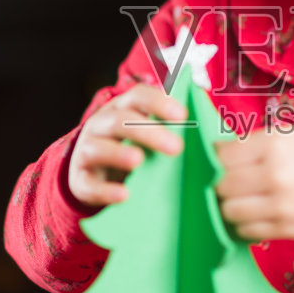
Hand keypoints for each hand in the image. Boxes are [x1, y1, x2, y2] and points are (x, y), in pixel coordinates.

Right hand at [67, 82, 186, 207]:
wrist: (92, 175)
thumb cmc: (131, 148)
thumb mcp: (148, 135)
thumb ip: (173, 130)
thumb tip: (213, 132)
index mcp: (122, 108)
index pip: (138, 96)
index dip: (158, 102)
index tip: (182, 115)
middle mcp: (101, 125)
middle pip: (120, 121)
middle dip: (148, 131)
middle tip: (177, 147)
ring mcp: (87, 151)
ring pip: (98, 148)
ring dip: (119, 153)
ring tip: (139, 161)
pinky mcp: (79, 180)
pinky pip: (89, 184)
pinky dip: (106, 190)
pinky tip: (124, 196)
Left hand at [213, 130, 293, 241]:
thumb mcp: (291, 134)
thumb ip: (252, 143)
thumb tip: (213, 152)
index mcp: (274, 144)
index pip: (223, 157)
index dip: (218, 160)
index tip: (223, 162)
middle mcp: (276, 175)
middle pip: (223, 186)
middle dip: (223, 184)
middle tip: (232, 181)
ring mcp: (282, 206)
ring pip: (230, 211)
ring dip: (232, 205)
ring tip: (244, 198)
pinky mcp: (288, 229)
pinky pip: (248, 231)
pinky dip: (246, 223)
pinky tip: (256, 212)